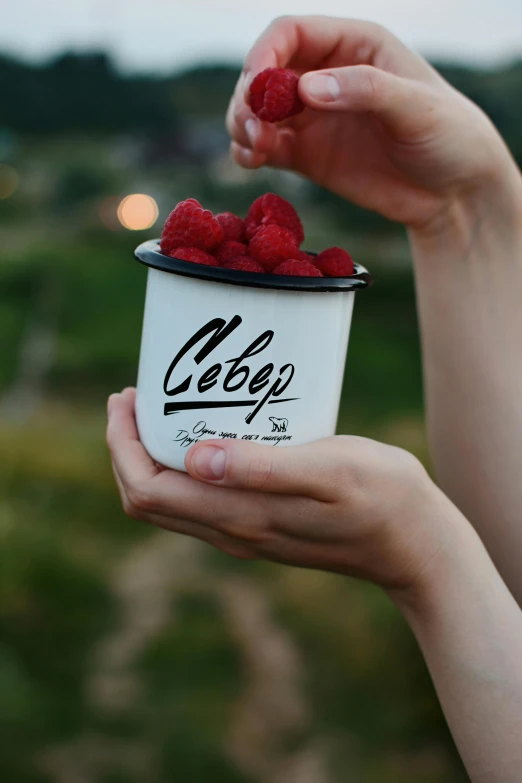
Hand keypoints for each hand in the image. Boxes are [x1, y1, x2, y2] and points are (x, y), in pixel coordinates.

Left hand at [107, 388, 455, 594]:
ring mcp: (245, 533)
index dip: (123, 446)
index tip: (126, 398)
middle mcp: (232, 531)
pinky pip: (198, 500)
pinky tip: (203, 435)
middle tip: (135, 396)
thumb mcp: (328, 471)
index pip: (148, 489)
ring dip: (151, 458)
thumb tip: (195, 459)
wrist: (415, 543)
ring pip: (170, 502)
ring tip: (161, 409)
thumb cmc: (381, 498)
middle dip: (127, 448)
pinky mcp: (261, 526)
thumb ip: (262, 467)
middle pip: (148, 498)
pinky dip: (180, 467)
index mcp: (239, 517)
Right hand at [227, 16, 516, 229]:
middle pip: (263, 72)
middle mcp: (326, 76)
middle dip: (249, 96)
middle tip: (253, 127)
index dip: (264, 54)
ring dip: (243, 124)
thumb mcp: (415, 106)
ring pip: (257, 111)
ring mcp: (313, 118)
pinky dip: (249, 152)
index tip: (256, 85)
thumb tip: (307, 88)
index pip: (290, 34)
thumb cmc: (448, 136)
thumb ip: (364, 91)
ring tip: (254, 146)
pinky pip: (265, 147)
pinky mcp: (307, 156)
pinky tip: (251, 160)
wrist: (453, 193)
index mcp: (354, 46)